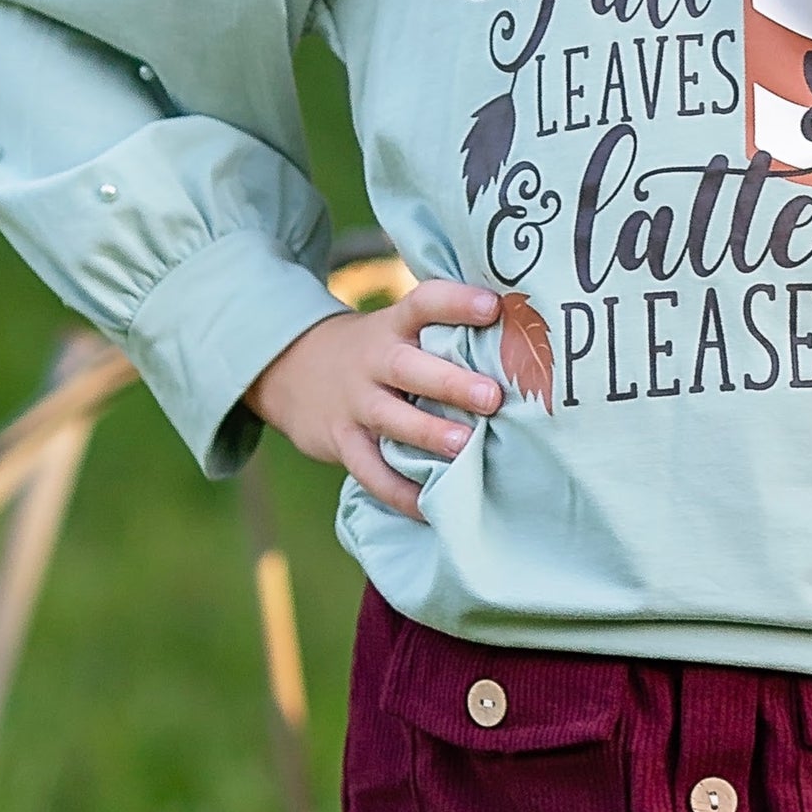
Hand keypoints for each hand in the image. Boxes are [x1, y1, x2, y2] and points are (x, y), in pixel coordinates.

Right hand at [244, 279, 503, 518]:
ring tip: (465, 448)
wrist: (291, 369)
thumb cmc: (375, 350)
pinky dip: (401, 493)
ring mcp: (355, 403)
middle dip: (450, 383)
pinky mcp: (342, 442)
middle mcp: (373, 360)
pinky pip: (371, 472)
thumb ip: (441, 331)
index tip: (493, 306)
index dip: (456, 303)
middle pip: (409, 368)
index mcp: (393, 326)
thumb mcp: (396, 328)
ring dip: (429, 435)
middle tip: (491, 396)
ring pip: (392, 420)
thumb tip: (520, 335)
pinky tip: (432, 508)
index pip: (423, 304)